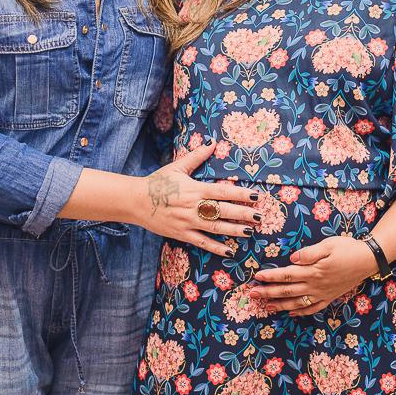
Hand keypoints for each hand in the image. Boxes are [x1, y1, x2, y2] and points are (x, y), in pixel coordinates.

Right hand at [137, 142, 260, 256]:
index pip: (222, 191)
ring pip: (215, 228)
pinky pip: (202, 243)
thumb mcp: (176, 167)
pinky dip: (216, 248)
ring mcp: (187, 222)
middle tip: (260, 217)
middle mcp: (193, 207)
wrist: (135, 201)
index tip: (256, 196)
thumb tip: (212, 142)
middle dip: (243, 214)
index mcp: (194, 189)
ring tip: (251, 232)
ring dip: (234, 231)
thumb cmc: (157, 183)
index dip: (240, 194)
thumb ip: (196, 156)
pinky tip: (230, 251)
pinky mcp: (181, 234)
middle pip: (223, 211)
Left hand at [250, 236, 378, 315]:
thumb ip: (309, 253)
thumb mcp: (328, 245)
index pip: (286, 274)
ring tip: (265, 307)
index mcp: (313, 271)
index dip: (270, 276)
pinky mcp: (329, 297)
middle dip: (268, 293)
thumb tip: (291, 258)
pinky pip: (312, 308)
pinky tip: (291, 313)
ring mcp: (322, 293)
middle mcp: (315, 285)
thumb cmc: (347, 248)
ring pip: (297, 303)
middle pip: (287, 290)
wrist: (368, 260)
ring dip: (279, 305)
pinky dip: (300, 312)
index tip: (256, 277)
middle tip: (252, 295)